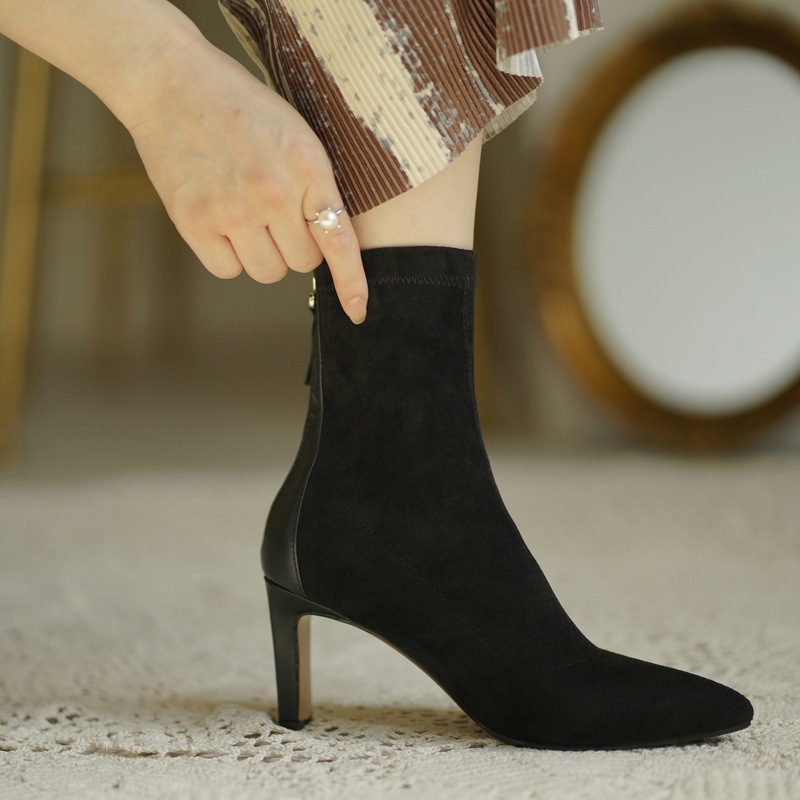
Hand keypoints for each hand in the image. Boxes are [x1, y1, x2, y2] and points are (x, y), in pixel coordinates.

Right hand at [125, 41, 367, 322]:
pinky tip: (220, 220)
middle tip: (274, 213)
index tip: (358, 310)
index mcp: (307, 168)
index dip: (351, 282)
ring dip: (262, 254)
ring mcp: (231, 211)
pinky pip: (227, 270)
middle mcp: (272, 194)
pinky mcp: (194, 222)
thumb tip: (326, 246)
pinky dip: (227, 255)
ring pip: (267, 272)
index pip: (338, 240)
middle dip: (294, 246)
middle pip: (301, 264)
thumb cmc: (241, 111)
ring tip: (246, 213)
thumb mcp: (296, 136)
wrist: (171, 82)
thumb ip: (314, 188)